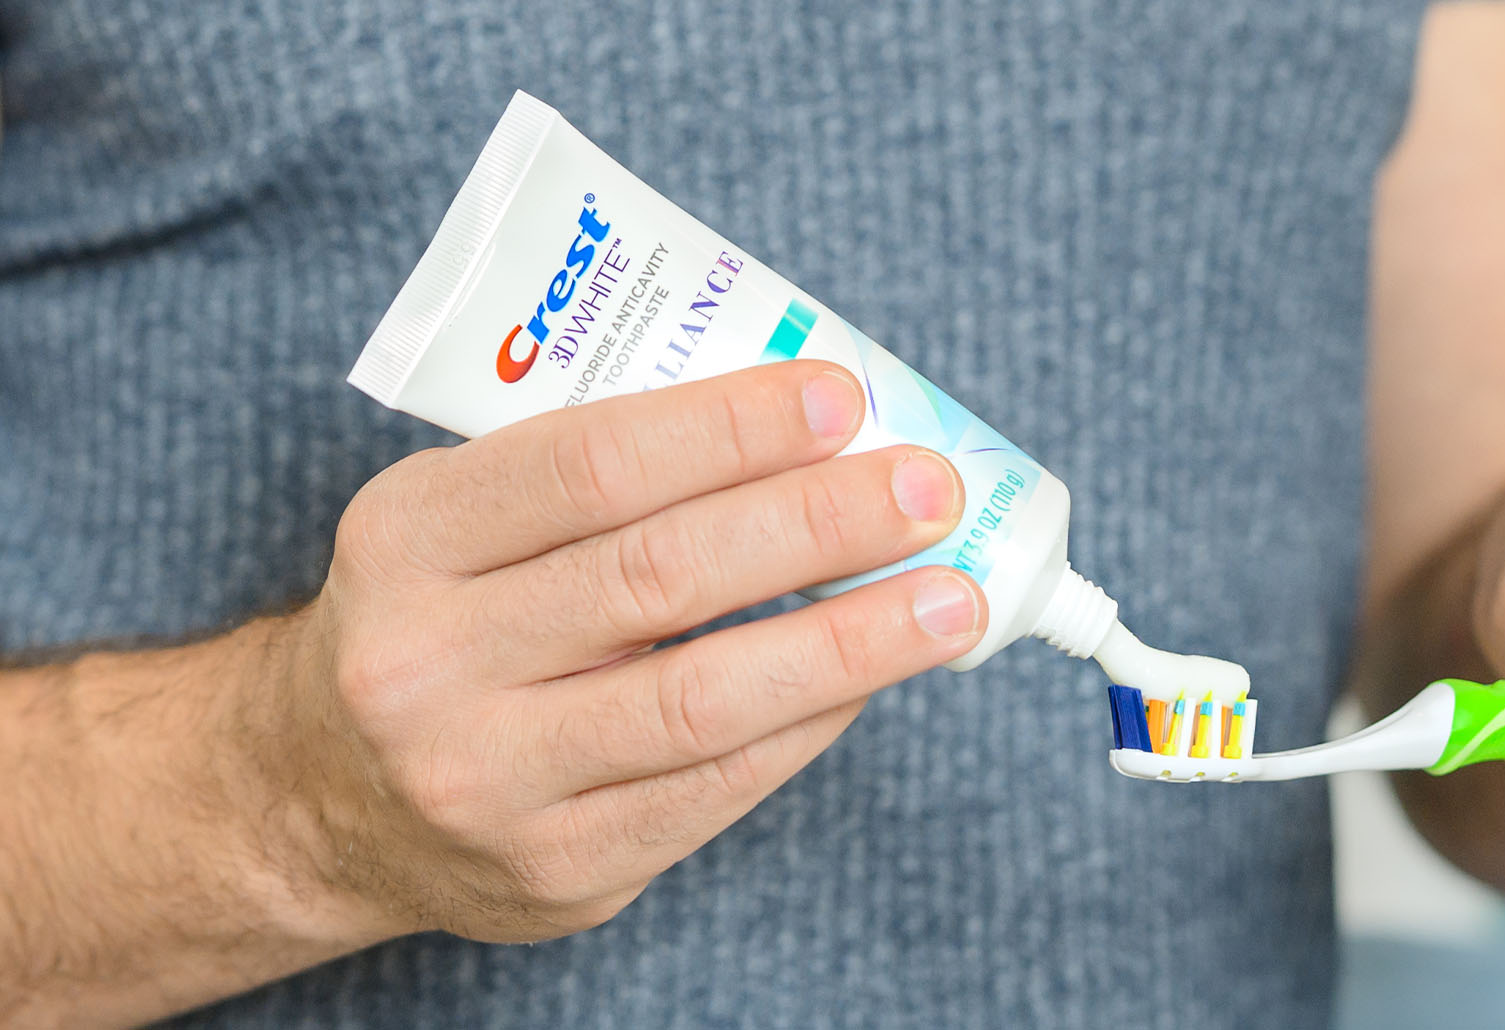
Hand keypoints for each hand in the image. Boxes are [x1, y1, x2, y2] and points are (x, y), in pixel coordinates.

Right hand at [243, 361, 983, 942]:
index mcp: (406, 539)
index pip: (590, 465)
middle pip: (661, 578)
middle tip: (927, 489)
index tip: (842, 397)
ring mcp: (489, 780)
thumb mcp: (461, 521)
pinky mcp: (558, 869)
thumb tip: (817, 429)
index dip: (729, 427)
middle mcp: (430, 663)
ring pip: (704, 699)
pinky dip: (813, 720)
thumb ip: (602, 476)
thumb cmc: (442, 620)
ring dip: (851, 642)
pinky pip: (718, 786)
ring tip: (951, 599)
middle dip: (817, 525)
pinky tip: (875, 674)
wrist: (321, 796)